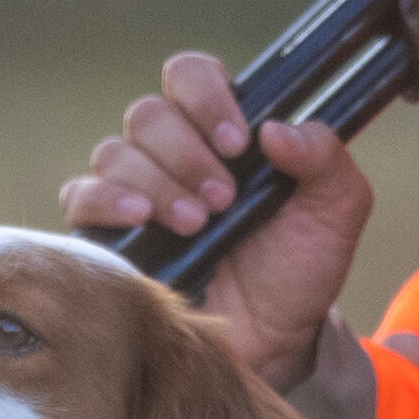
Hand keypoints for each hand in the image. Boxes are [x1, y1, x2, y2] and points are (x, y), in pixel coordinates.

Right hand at [52, 52, 372, 389]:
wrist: (272, 343)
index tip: (237, 141)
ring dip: (158, 183)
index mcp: (221, 132)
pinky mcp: (108, 235)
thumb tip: (276, 130)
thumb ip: (325, 158)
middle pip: (148, 114)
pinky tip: (140, 219)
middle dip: (187, 154)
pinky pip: (82, 196)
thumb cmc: (298, 271)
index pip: (191, 75)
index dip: (207, 96)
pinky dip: (106, 201)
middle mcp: (172, 153)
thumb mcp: (336, 212)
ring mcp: (135, 191)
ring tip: (196, 224)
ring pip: (115, 152)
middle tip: (223, 199)